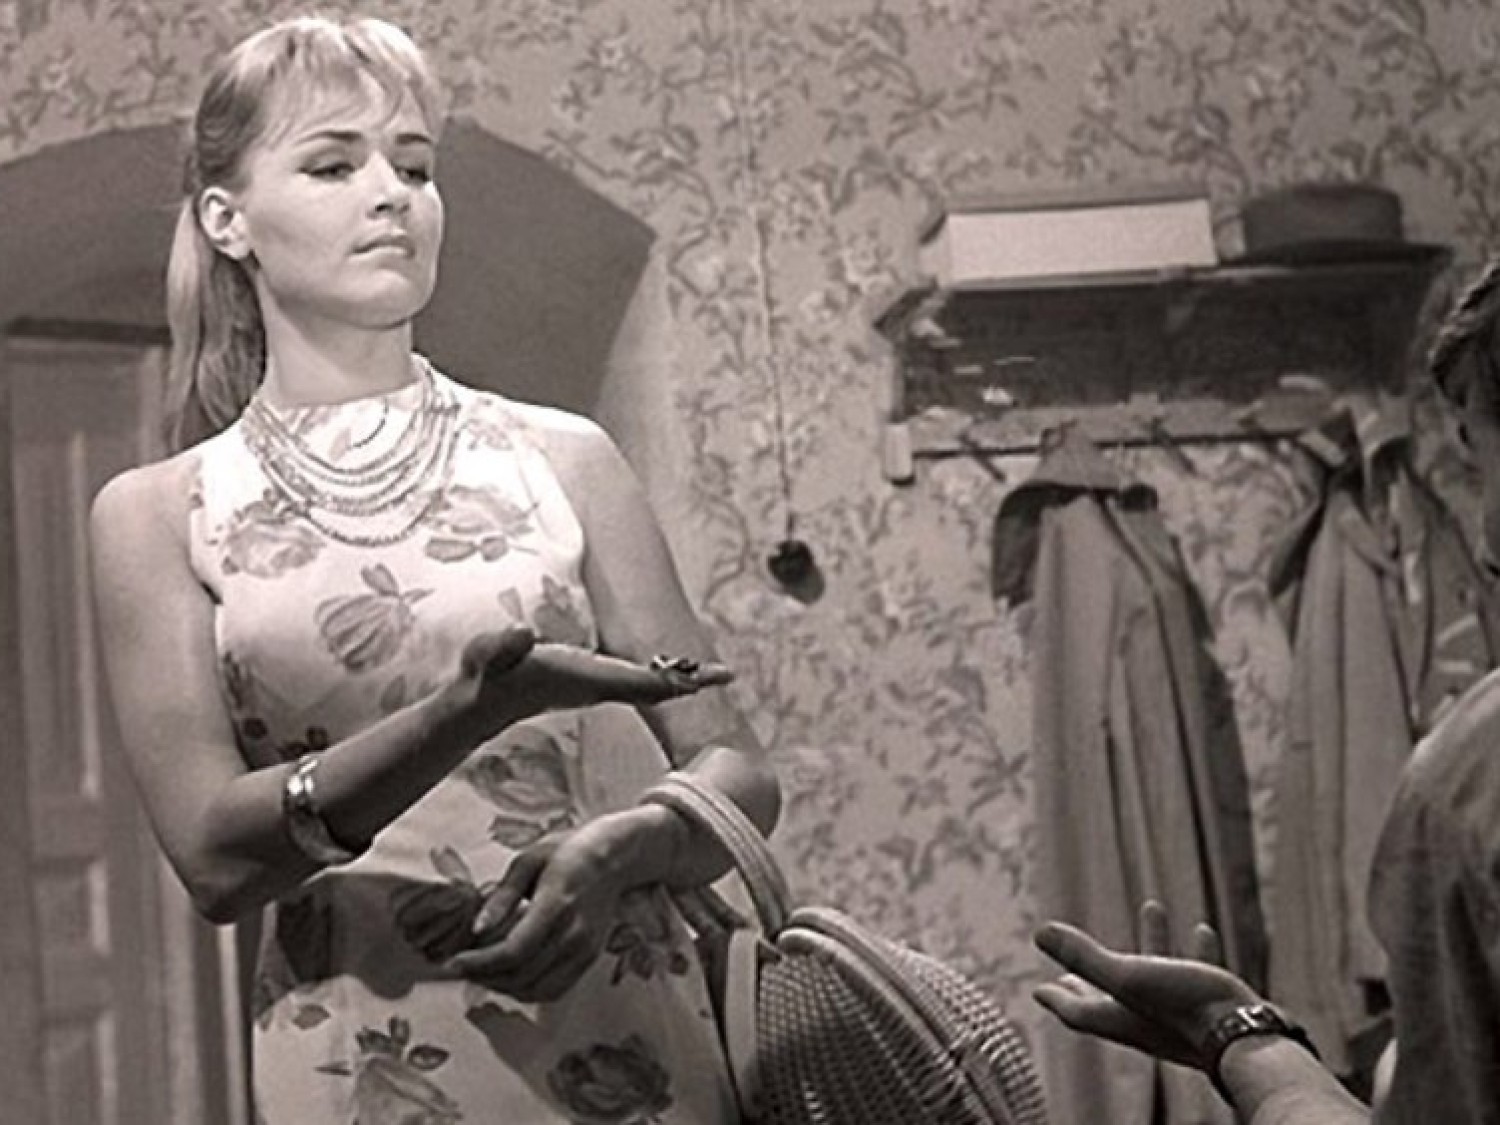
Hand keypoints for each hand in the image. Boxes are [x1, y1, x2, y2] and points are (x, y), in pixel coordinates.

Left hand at [445, 816, 638, 1001]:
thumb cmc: (569, 852)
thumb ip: (502, 896)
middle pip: (521, 975)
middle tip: (458, 967)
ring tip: (480, 973)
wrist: (616, 858)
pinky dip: (526, 991)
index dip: (479, 963)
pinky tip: (508, 976)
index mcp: (556, 904)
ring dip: (502, 988)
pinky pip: (553, 991)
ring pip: (535, 989)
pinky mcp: (588, 959)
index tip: (452, 963)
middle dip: (483, 977)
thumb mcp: (529, 860)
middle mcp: (573, 934)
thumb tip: (477, 929)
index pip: (514, 950)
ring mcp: (584, 951)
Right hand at [457, 627, 731, 737]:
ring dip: (677, 680)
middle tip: (727, 675)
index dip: (675, 679)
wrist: (479, 704)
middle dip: (689, 682)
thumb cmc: (486, 675)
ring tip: (711, 673)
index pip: (641, 681)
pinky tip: (672, 671)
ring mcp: (595, 689)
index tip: (704, 677)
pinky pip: (635, 684)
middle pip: (655, 688)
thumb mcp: (489, 654)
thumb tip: (521, 635)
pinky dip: (658, 677)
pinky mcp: (588, 685)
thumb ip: (502, 645)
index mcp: (587, 679)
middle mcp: (598, 688)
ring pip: (647, 688)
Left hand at [1033, 900, 1260, 1069]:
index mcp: (1120, 1018)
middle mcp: (1147, 1022)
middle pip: (1110, 1001)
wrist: (1248, 1038)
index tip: (1040, 989)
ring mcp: (1180, 1019)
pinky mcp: (1211, 1011)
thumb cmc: (1184, 1009)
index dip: (1058, 999)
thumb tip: (1039, 933)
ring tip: (1152, 907)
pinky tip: (1202, 929)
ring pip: (1157, 980)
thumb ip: (1085, 956)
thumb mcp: (1128, 976)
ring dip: (1150, 943)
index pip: (1079, 1012)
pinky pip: (1198, 975)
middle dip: (1092, 981)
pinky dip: (1194, 950)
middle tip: (1075, 973)